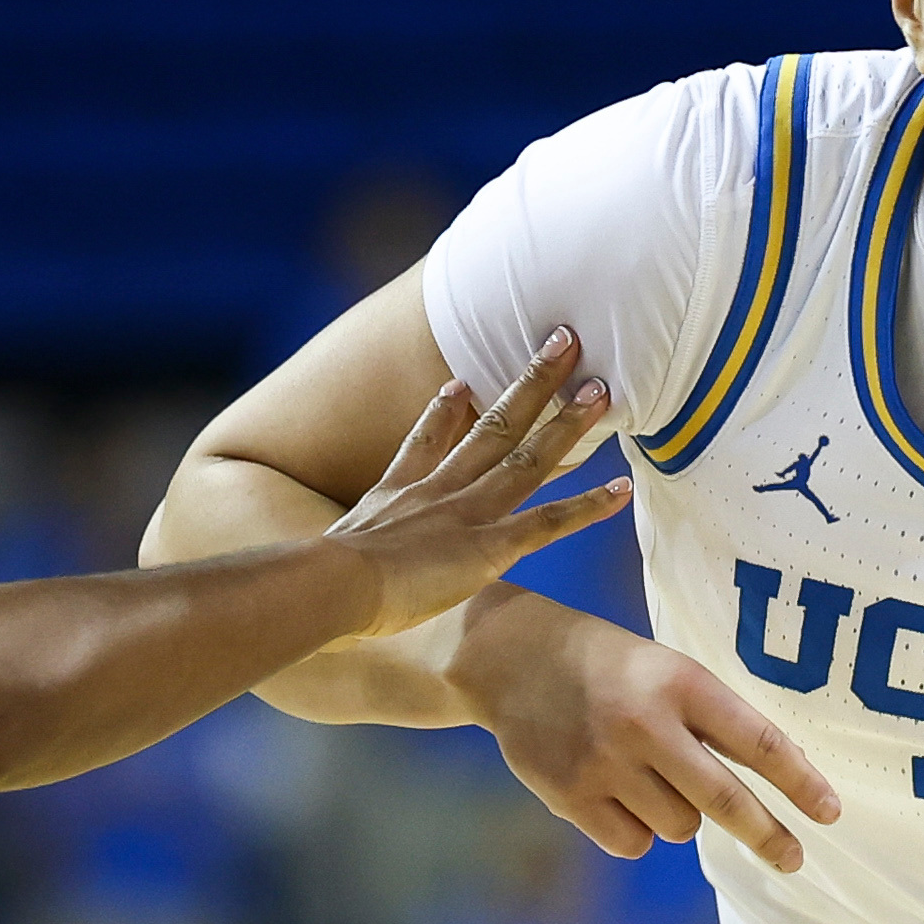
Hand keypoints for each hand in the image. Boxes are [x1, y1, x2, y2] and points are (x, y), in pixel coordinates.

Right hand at [318, 330, 634, 638]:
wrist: (333, 584)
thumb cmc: (320, 582)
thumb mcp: (320, 550)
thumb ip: (324, 549)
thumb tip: (302, 560)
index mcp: (398, 492)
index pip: (425, 442)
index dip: (443, 411)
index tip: (461, 384)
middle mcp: (439, 491)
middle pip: (492, 425)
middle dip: (530, 382)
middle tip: (564, 339)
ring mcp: (467, 514)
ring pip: (528, 459)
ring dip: (567, 424)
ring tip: (603, 390)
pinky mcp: (488, 548)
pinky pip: (549, 522)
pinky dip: (587, 507)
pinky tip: (621, 491)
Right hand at [451, 593, 846, 870]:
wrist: (510, 658)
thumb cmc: (610, 667)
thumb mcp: (667, 670)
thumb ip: (714, 721)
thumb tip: (784, 780)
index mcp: (680, 683)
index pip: (757, 742)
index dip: (800, 783)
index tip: (831, 813)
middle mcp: (645, 723)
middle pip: (725, 801)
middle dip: (768, 836)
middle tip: (795, 859)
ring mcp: (605, 763)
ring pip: (679, 827)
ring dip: (679, 814)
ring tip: (647, 776)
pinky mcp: (571, 796)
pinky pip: (633, 844)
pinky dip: (636, 831)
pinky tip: (613, 793)